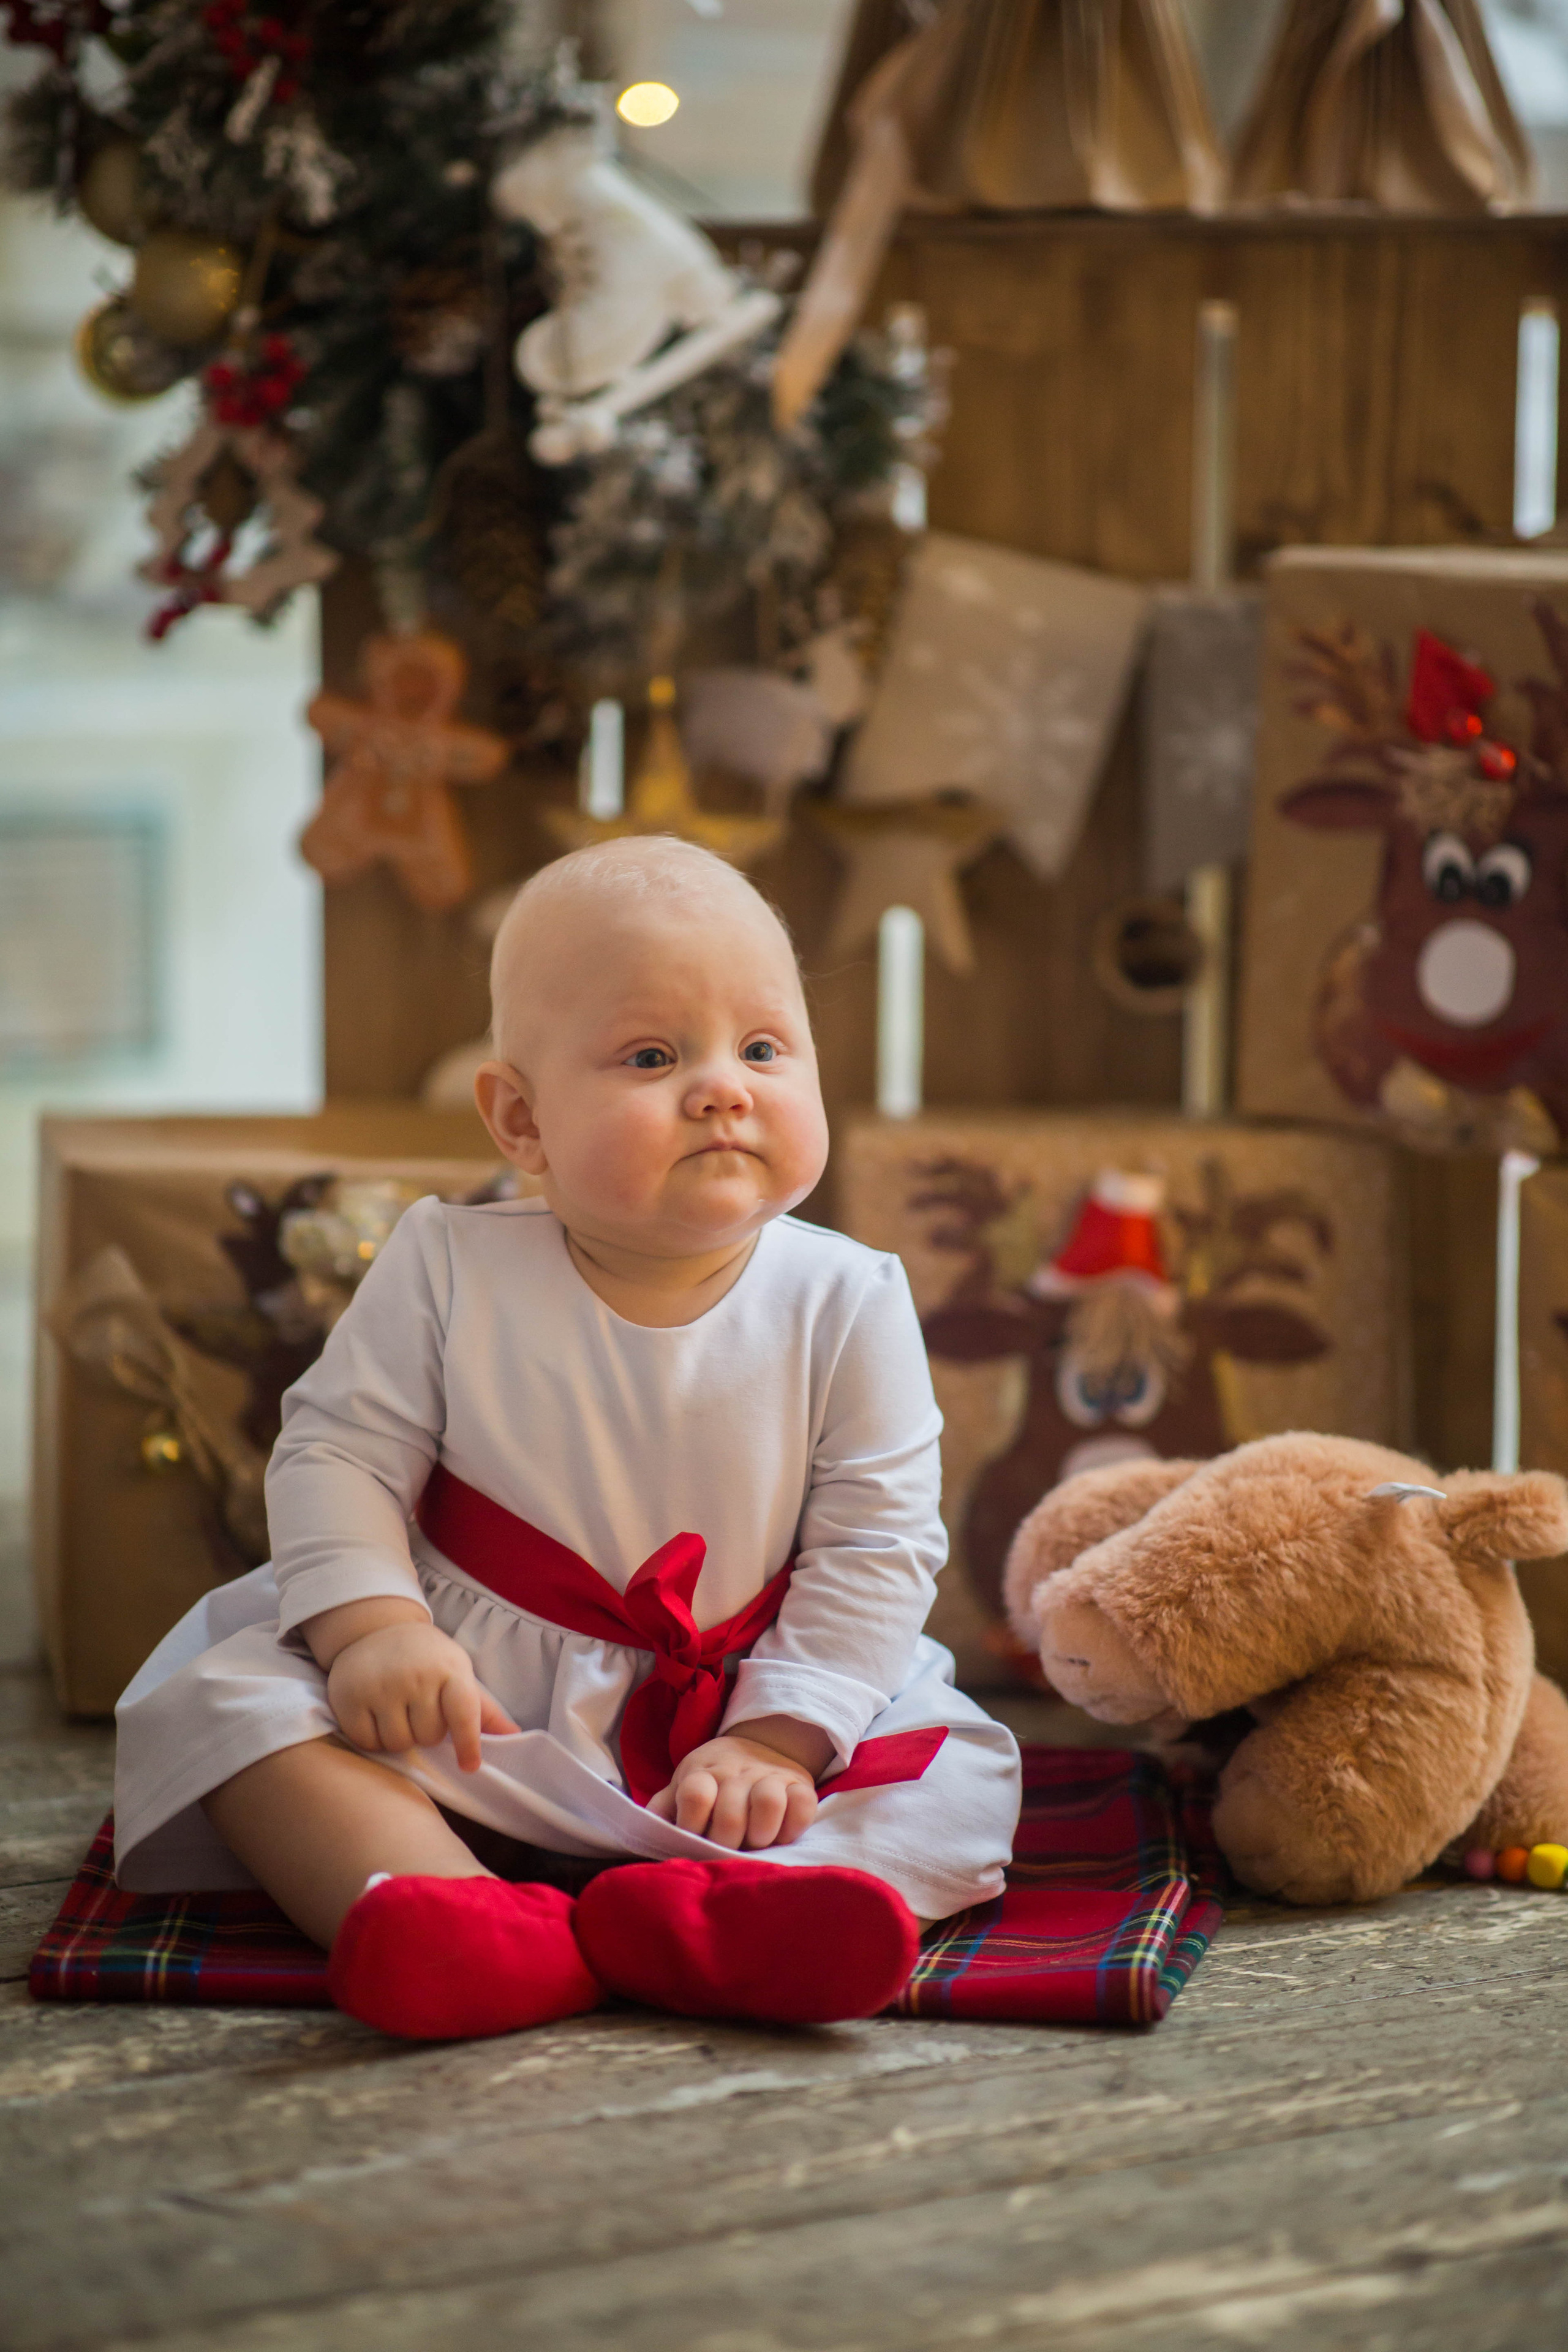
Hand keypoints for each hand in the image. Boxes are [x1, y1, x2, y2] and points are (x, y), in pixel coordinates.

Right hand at [326, 1620, 516, 1772]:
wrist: (375, 1629)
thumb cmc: (426, 1658)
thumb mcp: (458, 1673)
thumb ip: (483, 1710)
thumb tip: (514, 1737)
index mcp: (450, 1668)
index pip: (464, 1714)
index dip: (468, 1744)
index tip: (470, 1765)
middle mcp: (416, 1675)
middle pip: (428, 1737)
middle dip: (426, 1733)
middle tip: (419, 1711)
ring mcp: (381, 1685)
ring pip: (398, 1743)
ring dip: (400, 1738)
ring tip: (398, 1713)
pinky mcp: (349, 1697)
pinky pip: (367, 1742)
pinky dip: (373, 1739)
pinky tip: (375, 1717)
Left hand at [647, 1732, 819, 1849]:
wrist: (756, 1748)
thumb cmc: (712, 1780)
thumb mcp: (683, 1786)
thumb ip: (664, 1807)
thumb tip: (647, 1829)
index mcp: (703, 1772)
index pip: (695, 1796)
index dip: (691, 1825)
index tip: (693, 1840)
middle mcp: (737, 1772)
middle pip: (730, 1814)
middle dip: (725, 1842)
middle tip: (725, 1849)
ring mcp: (771, 1776)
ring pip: (768, 1803)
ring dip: (760, 1833)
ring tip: (754, 1842)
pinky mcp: (800, 1784)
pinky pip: (803, 1805)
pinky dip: (793, 1825)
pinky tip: (782, 1834)